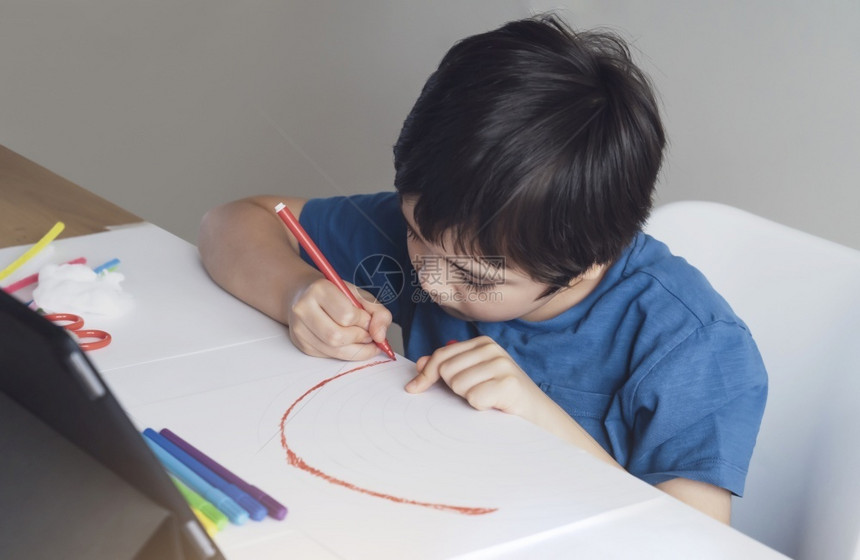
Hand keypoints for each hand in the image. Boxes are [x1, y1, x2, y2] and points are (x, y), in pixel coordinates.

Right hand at [287, 276, 392, 360]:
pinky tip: (348, 342)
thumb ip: (378, 312)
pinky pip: (328, 356)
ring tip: (363, 339)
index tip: (368, 319)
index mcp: (319, 289)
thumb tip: (380, 336)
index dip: (364, 321)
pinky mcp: (301, 343)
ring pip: (333, 350)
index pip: (347, 316)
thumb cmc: (334, 293)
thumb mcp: (360, 295)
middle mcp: (303, 308)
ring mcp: (299, 328)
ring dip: (355, 349)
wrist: (304, 294)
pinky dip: (344, 352)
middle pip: (337, 337)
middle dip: (360, 338)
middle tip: (368, 334)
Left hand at [404, 336, 550, 421]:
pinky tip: (495, 405)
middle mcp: (492, 349)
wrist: (538, 416)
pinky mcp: (508, 383)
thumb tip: (420, 363)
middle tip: (476, 394)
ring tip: (487, 399)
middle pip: (446, 371)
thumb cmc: (503, 398)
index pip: (441, 356)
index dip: (425, 375)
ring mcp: (501, 364)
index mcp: (481, 343)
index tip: (414, 389)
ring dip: (469, 399)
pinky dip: (480, 407)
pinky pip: (474, 398)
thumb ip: (448, 368)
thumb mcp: (473, 378)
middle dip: (454, 389)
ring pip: (458, 385)